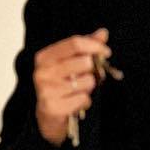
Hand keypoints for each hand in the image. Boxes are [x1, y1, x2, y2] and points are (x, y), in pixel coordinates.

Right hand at [33, 29, 110, 144]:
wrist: (48, 117)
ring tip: (78, 92)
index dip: (95, 46)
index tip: (106, 51)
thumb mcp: (71, 64)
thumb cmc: (62, 87)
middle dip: (93, 70)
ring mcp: (46, 90)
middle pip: (84, 62)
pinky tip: (75, 104)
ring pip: (87, 81)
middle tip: (88, 77)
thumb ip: (86, 47)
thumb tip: (103, 32)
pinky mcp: (53, 107)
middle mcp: (43, 72)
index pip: (74, 43)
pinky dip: (85, 102)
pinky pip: (84, 99)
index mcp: (45, 57)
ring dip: (89, 88)